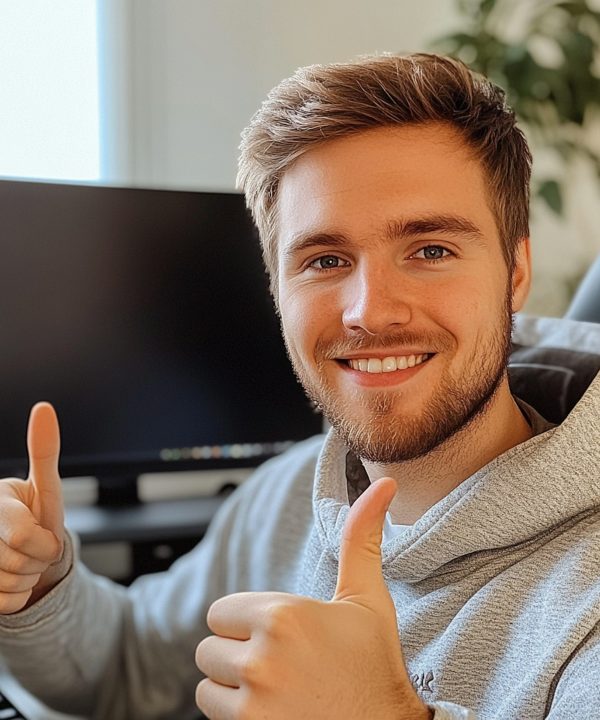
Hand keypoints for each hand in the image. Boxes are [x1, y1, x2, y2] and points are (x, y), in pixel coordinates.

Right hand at [0, 402, 64, 613]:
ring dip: (29, 578)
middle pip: (20, 562)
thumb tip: (43, 409)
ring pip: (12, 584)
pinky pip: (5, 603)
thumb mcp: (47, 487)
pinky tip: (11, 580)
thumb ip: (44, 451)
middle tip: (37, 547)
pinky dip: (18, 597)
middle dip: (41, 558)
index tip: (45, 533)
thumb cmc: (39, 515)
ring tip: (24, 560)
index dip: (45, 542)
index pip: (22, 535)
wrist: (31, 555)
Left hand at [195, 476, 431, 719]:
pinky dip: (236, 716)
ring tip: (274, 689)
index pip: (220, 612)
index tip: (275, 634)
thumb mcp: (368, 600)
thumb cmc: (374, 666)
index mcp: (284, 616)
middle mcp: (262, 658)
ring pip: (207, 685)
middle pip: (209, 648)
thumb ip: (360, 540)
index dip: (245, 622)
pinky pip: (213, 716)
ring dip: (232, 687)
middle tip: (277, 664)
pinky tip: (273, 713)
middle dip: (236, 653)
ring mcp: (253, 703)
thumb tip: (385, 484)